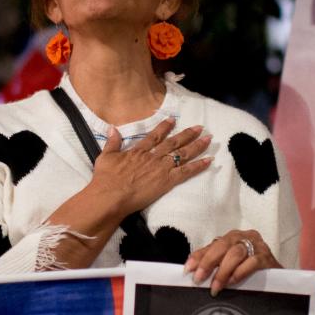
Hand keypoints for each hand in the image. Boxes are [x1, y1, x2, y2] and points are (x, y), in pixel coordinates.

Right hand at [90, 117, 212, 217]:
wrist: (112, 194)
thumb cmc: (106, 178)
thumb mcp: (106, 156)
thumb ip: (112, 142)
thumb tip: (112, 128)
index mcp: (139, 150)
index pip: (155, 136)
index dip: (165, 127)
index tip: (173, 120)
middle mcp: (153, 156)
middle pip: (174, 142)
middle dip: (188, 134)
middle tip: (200, 127)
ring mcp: (161, 168)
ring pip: (183, 154)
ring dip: (197, 146)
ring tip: (208, 139)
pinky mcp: (167, 181)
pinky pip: (186, 171)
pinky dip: (198, 166)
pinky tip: (208, 161)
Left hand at [184, 229, 281, 295]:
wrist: (279, 278)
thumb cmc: (251, 270)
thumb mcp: (231, 265)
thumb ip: (215, 265)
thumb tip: (194, 272)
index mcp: (232, 238)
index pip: (212, 245)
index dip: (198, 257)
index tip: (188, 269)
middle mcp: (244, 237)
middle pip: (222, 245)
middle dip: (208, 262)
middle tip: (199, 279)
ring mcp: (257, 245)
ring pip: (235, 253)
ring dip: (223, 271)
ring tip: (216, 286)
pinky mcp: (267, 257)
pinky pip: (252, 262)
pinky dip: (239, 272)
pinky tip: (232, 282)